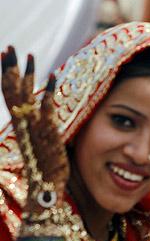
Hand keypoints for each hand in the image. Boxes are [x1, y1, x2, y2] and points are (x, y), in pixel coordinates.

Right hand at [1, 46, 68, 215]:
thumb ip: (40, 127)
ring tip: (28, 55)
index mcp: (20, 127)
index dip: (7, 76)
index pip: (10, 96)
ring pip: (25, 97)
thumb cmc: (46, 171)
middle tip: (10, 47)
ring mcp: (34, 130)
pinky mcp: (47, 135)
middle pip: (12, 92)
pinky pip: (47, 109)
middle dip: (10, 68)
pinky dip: (49, 92)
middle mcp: (23, 126)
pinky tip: (53, 76)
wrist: (45, 194)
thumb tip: (44, 112)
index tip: (5, 56)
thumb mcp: (41, 143)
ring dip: (27, 75)